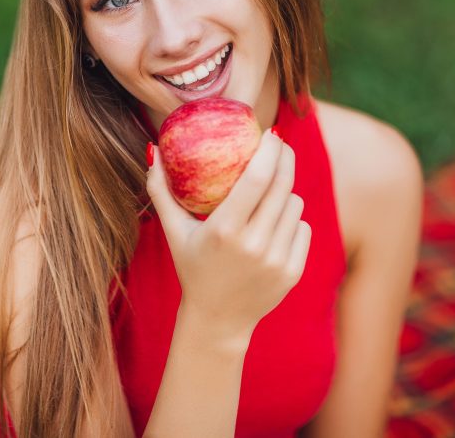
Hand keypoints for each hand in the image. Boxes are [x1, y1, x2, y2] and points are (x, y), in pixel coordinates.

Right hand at [146, 130, 311, 339]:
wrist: (218, 320)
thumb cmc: (193, 268)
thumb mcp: (173, 232)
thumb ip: (161, 192)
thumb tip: (153, 152)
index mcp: (224, 230)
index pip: (257, 178)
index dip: (268, 150)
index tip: (269, 133)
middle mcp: (254, 245)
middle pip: (282, 185)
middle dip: (284, 158)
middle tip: (278, 143)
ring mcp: (277, 260)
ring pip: (294, 205)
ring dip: (285, 192)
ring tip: (269, 191)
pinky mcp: (293, 271)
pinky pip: (302, 228)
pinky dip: (291, 220)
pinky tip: (275, 222)